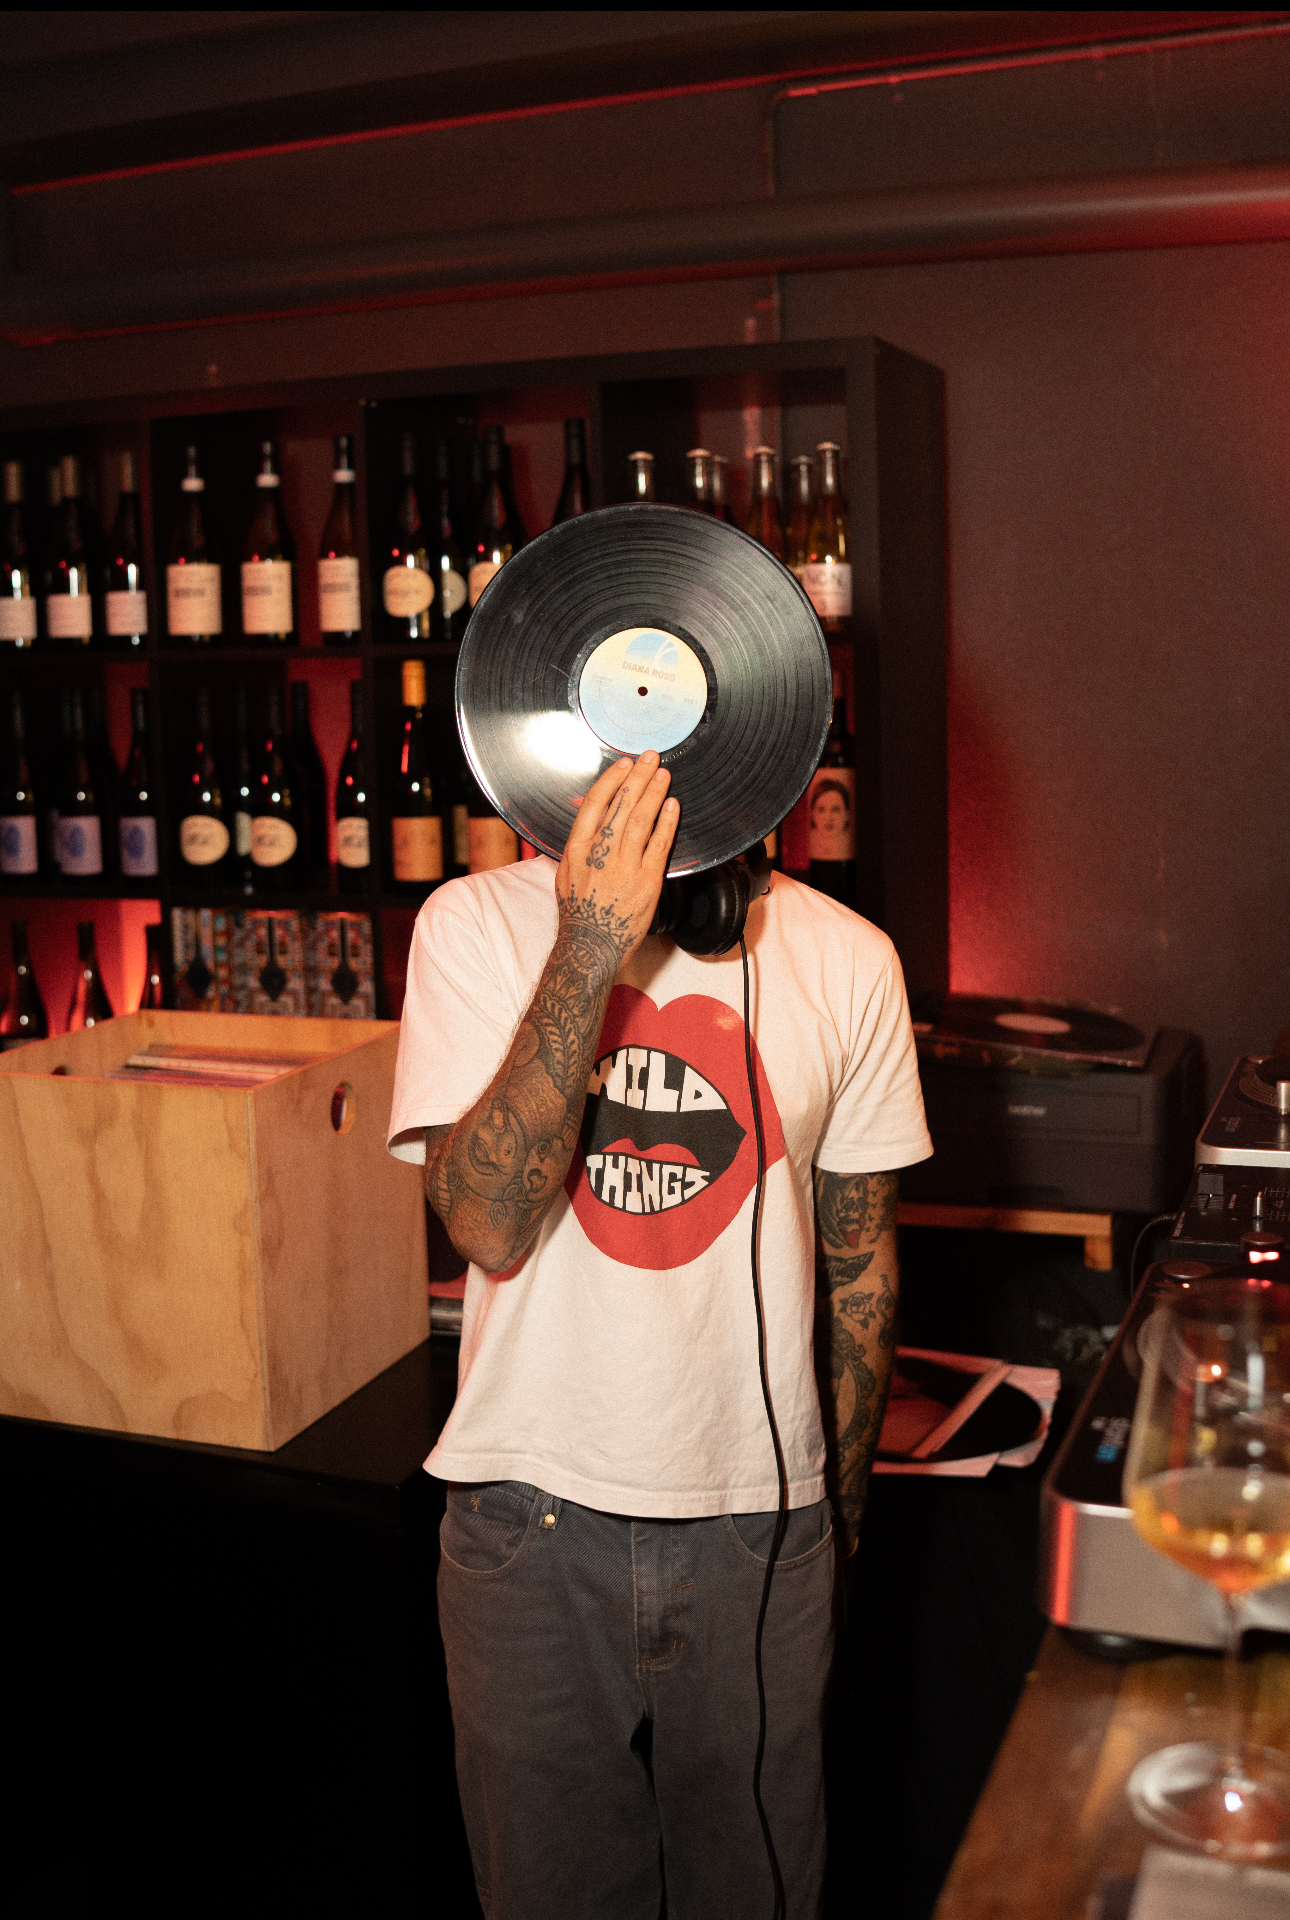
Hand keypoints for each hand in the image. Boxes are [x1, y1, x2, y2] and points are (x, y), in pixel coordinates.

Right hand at [556, 753, 678, 968]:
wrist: (590, 945)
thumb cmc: (578, 911)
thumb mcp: (566, 872)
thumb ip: (581, 844)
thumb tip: (592, 815)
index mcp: (577, 849)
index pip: (596, 804)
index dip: (612, 780)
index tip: (625, 765)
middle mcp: (600, 854)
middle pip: (621, 805)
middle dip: (638, 777)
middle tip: (651, 758)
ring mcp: (624, 867)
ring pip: (641, 820)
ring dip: (654, 793)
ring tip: (664, 775)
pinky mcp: (647, 882)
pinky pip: (660, 845)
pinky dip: (667, 823)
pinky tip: (673, 806)